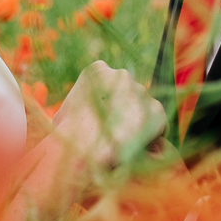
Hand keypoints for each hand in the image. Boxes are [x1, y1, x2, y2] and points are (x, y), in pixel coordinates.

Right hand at [52, 61, 166, 170]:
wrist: (84, 150)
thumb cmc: (66, 137)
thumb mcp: (63, 115)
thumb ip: (76, 108)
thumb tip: (76, 117)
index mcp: (96, 70)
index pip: (109, 85)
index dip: (108, 105)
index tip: (104, 122)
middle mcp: (122, 75)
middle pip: (128, 94)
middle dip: (124, 112)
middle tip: (115, 135)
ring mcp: (141, 91)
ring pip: (144, 108)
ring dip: (138, 124)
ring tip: (125, 145)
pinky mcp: (156, 111)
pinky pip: (158, 125)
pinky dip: (151, 137)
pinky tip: (139, 150)